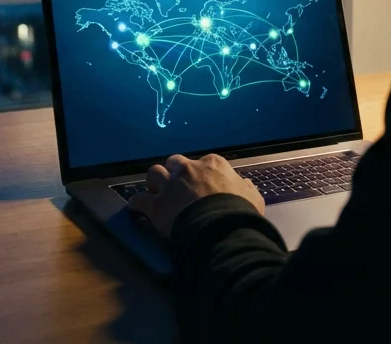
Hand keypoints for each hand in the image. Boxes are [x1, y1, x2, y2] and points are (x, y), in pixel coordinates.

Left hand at [128, 153, 264, 237]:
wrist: (221, 228)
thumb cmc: (240, 212)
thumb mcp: (252, 196)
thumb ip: (245, 188)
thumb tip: (244, 185)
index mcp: (212, 164)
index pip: (202, 162)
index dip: (200, 174)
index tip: (201, 184)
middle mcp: (189, 169)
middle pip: (174, 162)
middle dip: (174, 172)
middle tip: (176, 186)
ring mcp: (170, 186)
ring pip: (154, 173)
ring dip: (154, 182)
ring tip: (156, 192)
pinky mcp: (156, 205)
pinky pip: (139, 199)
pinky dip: (138, 203)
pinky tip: (137, 208)